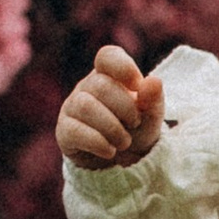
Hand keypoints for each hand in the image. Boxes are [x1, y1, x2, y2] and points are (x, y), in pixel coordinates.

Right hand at [60, 44, 162, 168]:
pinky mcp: (64, 131)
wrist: (123, 162)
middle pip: (100, 86)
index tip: (137, 86)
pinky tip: (110, 151)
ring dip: (112, 128)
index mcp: (109, 75)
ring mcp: (72, 107)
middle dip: (124, 108)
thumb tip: (153, 82)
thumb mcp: (151, 115)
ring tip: (124, 142)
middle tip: (135, 124)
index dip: (123, 67)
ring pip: (86, 107)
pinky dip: (98, 142)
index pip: (107, 56)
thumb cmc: (136, 130)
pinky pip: (75, 130)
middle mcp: (87, 87)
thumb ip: (153, 99)